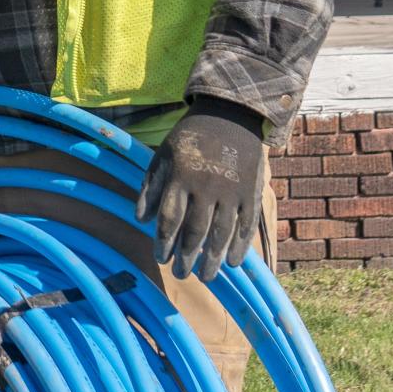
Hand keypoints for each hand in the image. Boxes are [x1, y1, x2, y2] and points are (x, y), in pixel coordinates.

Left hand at [136, 98, 265, 281]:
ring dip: (214, 259)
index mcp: (181, 177)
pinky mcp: (251, 192)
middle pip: (196, 232)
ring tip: (206, 276)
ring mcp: (232, 191)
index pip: (170, 219)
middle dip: (187, 257)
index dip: (164, 243)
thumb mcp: (163, 156)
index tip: (161, 259)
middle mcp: (206, 187)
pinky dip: (240, 246)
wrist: (230, 115)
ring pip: (222, 233)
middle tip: (182, 274)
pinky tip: (233, 262)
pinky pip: (246, 225)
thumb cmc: (190, 139)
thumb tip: (141, 220)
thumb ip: (151, 187)